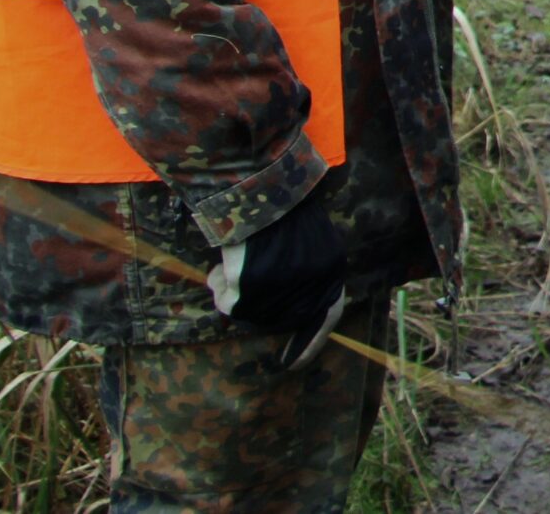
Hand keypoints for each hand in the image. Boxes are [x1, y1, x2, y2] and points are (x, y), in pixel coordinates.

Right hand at [207, 196, 347, 368]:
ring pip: (248, 310)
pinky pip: (227, 302)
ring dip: (233, 292)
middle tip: (242, 300)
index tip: (295, 364)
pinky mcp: (248, 288)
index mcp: (330, 270)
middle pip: (281, 316)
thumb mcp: (307, 240)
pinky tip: (218, 266)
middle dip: (259, 311)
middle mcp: (309, 284)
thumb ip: (303, 271)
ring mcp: (279, 289)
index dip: (312, 341)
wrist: (257, 185)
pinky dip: (219, 286)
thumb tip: (285, 308)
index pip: (327, 317)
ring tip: (229, 265)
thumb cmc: (279, 209)